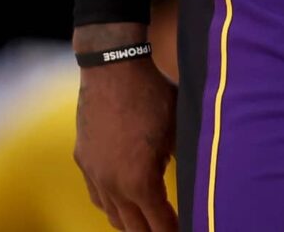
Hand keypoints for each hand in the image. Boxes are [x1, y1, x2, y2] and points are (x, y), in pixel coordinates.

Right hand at [73, 28, 176, 231]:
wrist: (113, 68)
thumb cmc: (153, 96)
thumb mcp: (178, 130)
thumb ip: (184, 162)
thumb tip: (200, 178)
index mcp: (139, 182)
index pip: (160, 224)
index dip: (174, 231)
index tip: (190, 230)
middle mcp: (113, 185)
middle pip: (133, 228)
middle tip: (169, 231)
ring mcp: (94, 174)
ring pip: (112, 215)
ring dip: (132, 223)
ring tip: (149, 225)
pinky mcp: (83, 160)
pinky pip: (98, 196)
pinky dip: (113, 205)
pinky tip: (123, 203)